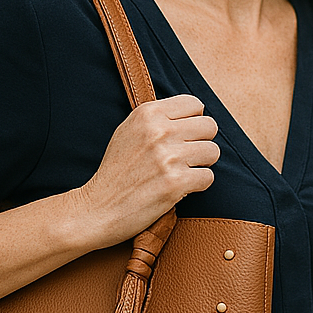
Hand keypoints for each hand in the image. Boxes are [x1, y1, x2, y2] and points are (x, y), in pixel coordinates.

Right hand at [73, 94, 218, 247]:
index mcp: (148, 113)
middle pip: (209, 127)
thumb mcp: (128, 131)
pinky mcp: (175, 183)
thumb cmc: (116, 171)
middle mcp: (159, 131)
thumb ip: (158, 119)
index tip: (182, 136)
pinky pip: (208, 177)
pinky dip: (197, 185)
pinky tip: (179, 188)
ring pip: (213, 152)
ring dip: (201, 165)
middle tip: (185, 156)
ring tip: (182, 171)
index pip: (195, 104)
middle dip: (201, 142)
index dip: (192, 122)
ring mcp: (168, 157)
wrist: (99, 208)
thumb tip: (194, 113)